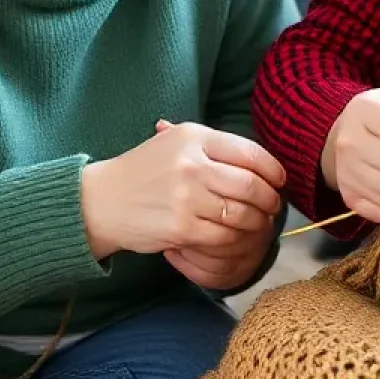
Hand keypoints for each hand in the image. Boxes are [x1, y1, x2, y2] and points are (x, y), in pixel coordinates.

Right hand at [81, 120, 285, 263]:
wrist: (100, 201)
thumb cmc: (142, 171)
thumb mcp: (173, 143)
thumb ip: (214, 147)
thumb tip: (262, 163)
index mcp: (193, 137)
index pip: (250, 152)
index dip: (273, 170)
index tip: (279, 181)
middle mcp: (192, 164)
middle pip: (252, 185)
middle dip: (270, 200)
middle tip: (272, 207)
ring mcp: (187, 197)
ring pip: (242, 214)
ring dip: (257, 223)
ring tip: (258, 224)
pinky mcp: (182, 227)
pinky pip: (225, 237)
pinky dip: (236, 240)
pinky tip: (235, 239)